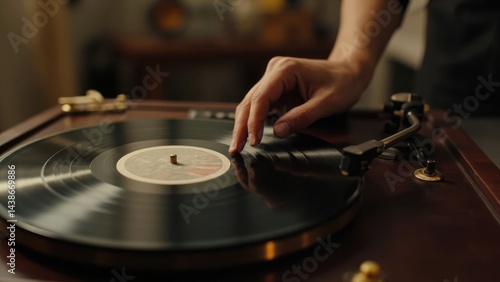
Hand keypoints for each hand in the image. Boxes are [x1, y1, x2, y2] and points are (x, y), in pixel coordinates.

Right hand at [228, 56, 369, 152]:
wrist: (349, 71)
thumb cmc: (342, 82)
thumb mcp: (327, 103)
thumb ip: (302, 117)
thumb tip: (278, 131)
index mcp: (285, 69)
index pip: (261, 97)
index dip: (254, 121)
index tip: (253, 140)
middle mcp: (275, 71)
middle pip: (250, 100)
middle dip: (242, 126)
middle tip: (236, 147)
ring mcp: (273, 79)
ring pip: (251, 103)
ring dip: (244, 125)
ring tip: (238, 145)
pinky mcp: (276, 89)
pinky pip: (260, 106)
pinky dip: (254, 121)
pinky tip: (248, 136)